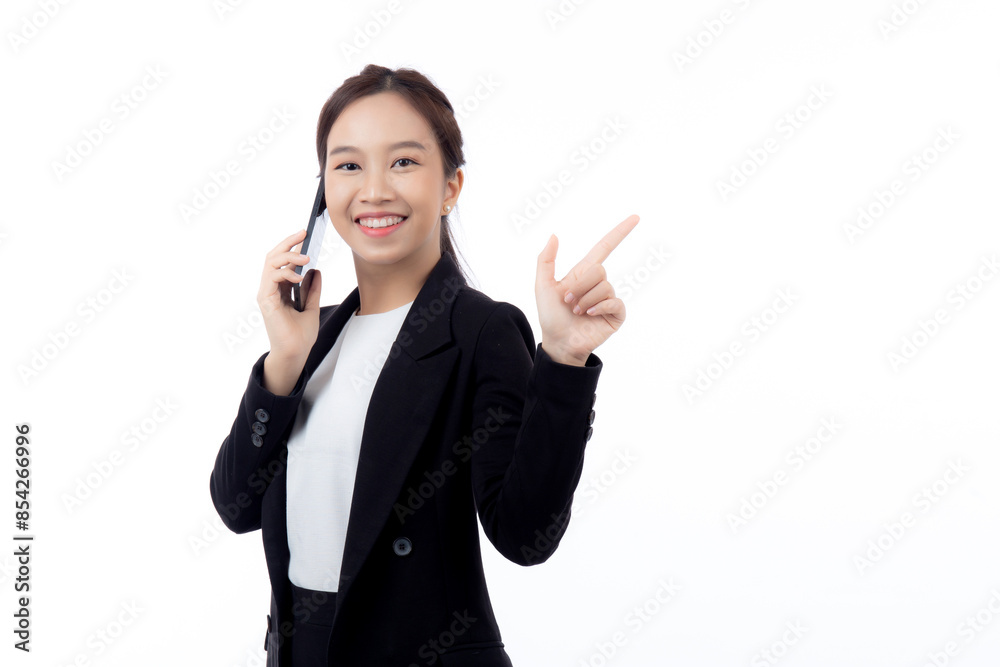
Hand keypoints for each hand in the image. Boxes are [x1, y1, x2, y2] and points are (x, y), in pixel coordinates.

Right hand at [257, 229, 322, 364]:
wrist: (296, 353)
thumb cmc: (300, 335)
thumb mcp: (312, 307)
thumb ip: (312, 289)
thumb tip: (315, 270)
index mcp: (280, 289)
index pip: (282, 261)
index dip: (292, 247)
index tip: (305, 234)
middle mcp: (270, 289)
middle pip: (273, 257)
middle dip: (288, 243)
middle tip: (303, 233)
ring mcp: (266, 294)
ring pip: (270, 263)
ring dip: (288, 256)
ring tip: (306, 257)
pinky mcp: (266, 300)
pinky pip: (271, 277)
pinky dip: (285, 272)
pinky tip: (299, 276)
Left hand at [535, 215, 638, 364]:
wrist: (558, 342)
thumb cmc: (550, 316)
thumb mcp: (542, 286)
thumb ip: (545, 260)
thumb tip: (554, 235)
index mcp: (583, 273)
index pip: (605, 247)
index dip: (619, 232)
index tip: (636, 218)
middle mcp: (598, 283)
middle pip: (599, 270)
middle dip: (580, 286)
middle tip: (568, 301)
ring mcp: (608, 298)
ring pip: (604, 286)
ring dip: (586, 300)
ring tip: (577, 312)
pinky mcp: (616, 314)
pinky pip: (614, 301)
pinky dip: (600, 307)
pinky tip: (590, 315)